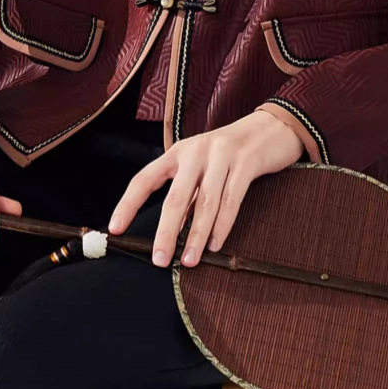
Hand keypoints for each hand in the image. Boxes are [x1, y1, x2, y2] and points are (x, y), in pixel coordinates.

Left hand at [108, 109, 303, 267]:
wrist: (272, 127)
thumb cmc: (231, 154)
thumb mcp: (203, 169)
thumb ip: (189, 196)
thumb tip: (172, 232)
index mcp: (179, 152)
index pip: (145, 178)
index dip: (128, 203)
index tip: (115, 228)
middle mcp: (196, 151)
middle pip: (176, 197)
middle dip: (166, 232)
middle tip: (160, 260)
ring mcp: (222, 154)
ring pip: (205, 202)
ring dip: (197, 235)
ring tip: (190, 261)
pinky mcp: (246, 161)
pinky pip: (231, 198)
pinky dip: (223, 224)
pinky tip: (216, 243)